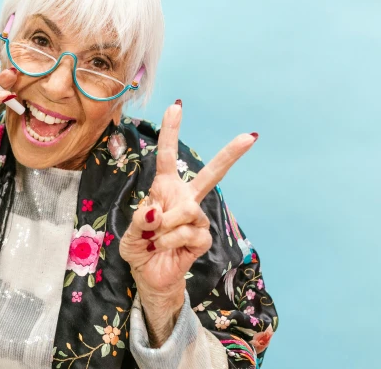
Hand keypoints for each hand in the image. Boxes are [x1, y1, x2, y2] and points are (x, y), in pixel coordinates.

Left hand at [119, 101, 256, 342]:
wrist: (148, 274)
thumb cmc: (139, 246)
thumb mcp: (129, 231)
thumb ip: (139, 219)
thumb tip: (156, 212)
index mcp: (164, 189)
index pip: (167, 156)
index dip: (171, 131)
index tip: (176, 106)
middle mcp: (184, 198)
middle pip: (211, 175)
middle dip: (230, 155)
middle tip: (250, 137)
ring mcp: (196, 218)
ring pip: (186, 211)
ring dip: (163, 227)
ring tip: (154, 238)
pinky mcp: (202, 238)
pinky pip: (188, 232)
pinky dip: (170, 241)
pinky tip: (166, 247)